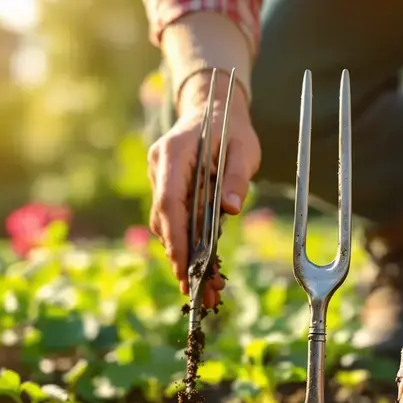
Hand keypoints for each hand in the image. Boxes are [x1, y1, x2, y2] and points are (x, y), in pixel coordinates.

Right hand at [147, 73, 260, 308]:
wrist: (213, 108)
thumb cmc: (231, 127)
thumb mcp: (243, 149)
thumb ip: (236, 177)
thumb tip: (230, 210)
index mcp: (173, 154)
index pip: (169, 201)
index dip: (175, 238)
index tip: (183, 267)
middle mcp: (160, 168)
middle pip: (165, 220)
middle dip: (181, 259)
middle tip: (199, 294)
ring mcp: (159, 179)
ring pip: (167, 225)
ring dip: (184, 257)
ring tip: (206, 290)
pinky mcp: (167, 189)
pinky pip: (174, 221)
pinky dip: (187, 245)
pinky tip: (203, 270)